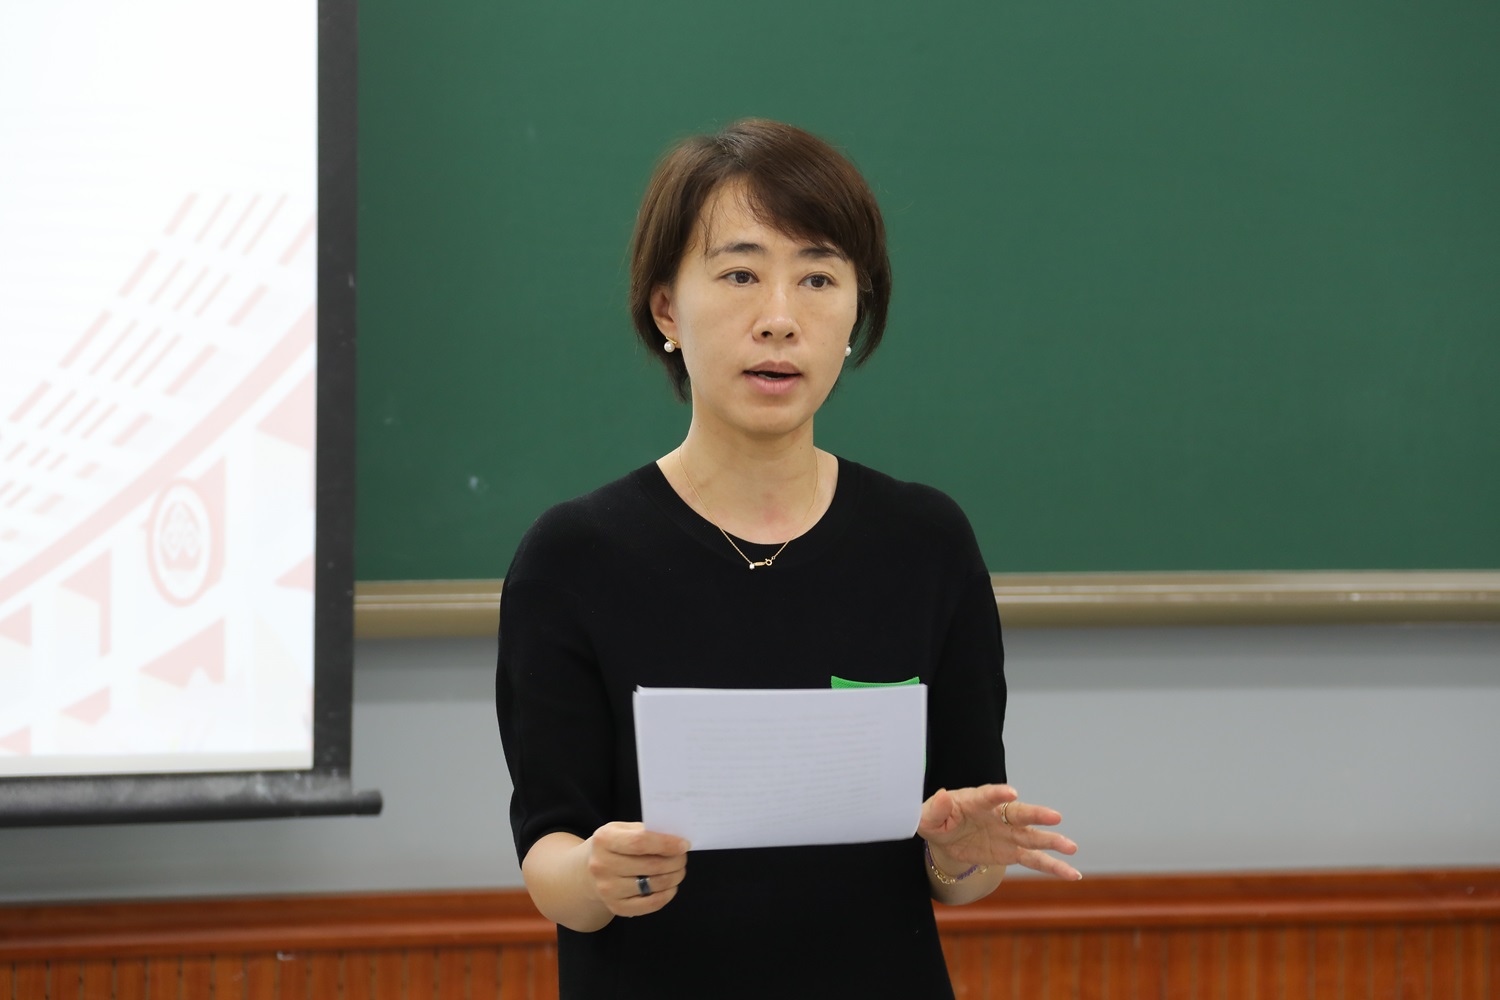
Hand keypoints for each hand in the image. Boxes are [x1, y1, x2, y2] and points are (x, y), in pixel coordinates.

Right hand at [585, 822, 690, 916]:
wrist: (588, 872)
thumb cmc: (613, 846)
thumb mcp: (622, 830)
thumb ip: (646, 831)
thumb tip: (676, 840)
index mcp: (604, 839)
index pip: (640, 842)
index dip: (666, 844)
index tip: (684, 845)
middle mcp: (602, 865)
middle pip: (651, 865)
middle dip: (676, 861)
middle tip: (683, 858)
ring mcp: (608, 889)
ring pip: (654, 885)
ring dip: (674, 877)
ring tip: (679, 870)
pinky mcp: (616, 907)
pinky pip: (651, 904)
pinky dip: (667, 895)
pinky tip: (671, 886)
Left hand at [918, 784, 1080, 880]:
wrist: (945, 835)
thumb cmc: (936, 819)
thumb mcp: (927, 815)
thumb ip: (935, 808)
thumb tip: (943, 796)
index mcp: (975, 801)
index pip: (987, 795)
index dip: (998, 794)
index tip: (1011, 793)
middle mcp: (997, 815)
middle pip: (1019, 813)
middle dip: (1037, 814)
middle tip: (1055, 817)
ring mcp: (1007, 833)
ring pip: (1033, 837)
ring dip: (1052, 842)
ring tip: (1071, 848)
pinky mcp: (1011, 851)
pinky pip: (1035, 859)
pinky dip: (1053, 866)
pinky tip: (1072, 874)